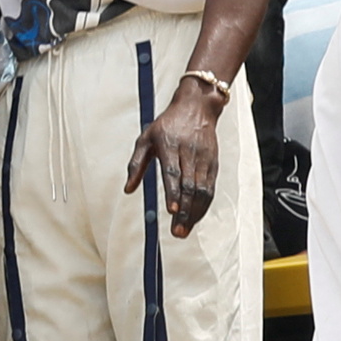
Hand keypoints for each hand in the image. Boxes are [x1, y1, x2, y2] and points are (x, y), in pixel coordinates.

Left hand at [136, 89, 224, 238]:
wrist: (197, 107)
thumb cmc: (167, 125)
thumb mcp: (145, 139)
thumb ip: (135, 164)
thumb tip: (128, 190)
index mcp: (169, 145)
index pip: (173, 173)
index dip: (173, 193)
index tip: (172, 211)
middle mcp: (189, 152)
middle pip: (189, 186)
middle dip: (184, 211)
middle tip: (177, 232)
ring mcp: (203, 158)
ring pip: (202, 190)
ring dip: (194, 213)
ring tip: (184, 231)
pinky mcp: (213, 163)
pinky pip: (210, 188)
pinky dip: (203, 205)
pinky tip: (195, 218)